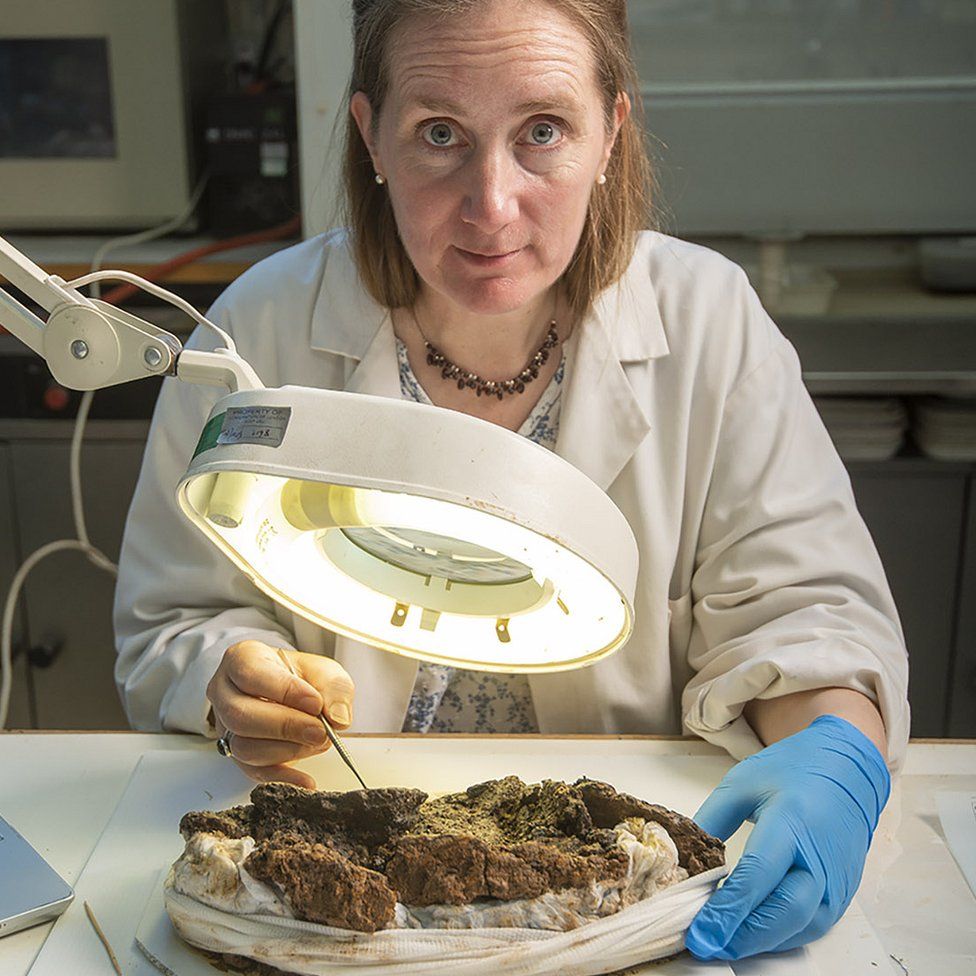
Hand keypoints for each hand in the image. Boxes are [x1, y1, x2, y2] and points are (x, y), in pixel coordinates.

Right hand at [207, 640, 354, 788]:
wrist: (294, 691)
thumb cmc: (303, 676)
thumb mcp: (325, 670)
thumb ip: (334, 689)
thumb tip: (337, 719)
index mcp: (242, 659)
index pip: (250, 674)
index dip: (284, 690)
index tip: (315, 702)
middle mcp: (224, 692)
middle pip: (240, 716)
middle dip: (285, 726)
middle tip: (319, 730)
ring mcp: (225, 726)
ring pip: (243, 747)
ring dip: (286, 749)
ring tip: (317, 741)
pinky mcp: (236, 754)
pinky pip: (252, 772)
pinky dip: (282, 778)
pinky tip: (305, 779)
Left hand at [685, 714, 889, 959]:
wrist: (849, 769)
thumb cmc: (793, 771)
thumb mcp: (743, 783)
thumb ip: (713, 820)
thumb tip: (685, 859)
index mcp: (792, 821)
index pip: (759, 874)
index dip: (728, 909)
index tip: (699, 933)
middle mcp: (820, 857)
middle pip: (786, 911)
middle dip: (744, 935)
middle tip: (706, 946)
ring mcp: (837, 879)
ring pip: (802, 926)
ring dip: (762, 942)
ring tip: (723, 945)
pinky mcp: (844, 892)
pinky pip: (813, 925)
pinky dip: (782, 936)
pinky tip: (754, 935)